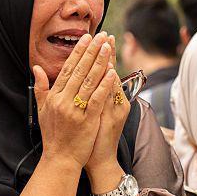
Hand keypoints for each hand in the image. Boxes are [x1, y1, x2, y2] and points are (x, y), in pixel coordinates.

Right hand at [33, 32, 116, 169]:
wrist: (60, 159)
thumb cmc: (53, 136)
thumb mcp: (42, 111)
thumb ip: (40, 88)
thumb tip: (37, 68)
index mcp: (54, 97)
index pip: (68, 69)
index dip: (78, 52)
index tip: (87, 38)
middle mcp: (63, 101)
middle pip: (79, 71)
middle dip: (91, 51)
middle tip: (101, 36)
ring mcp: (75, 111)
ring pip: (89, 81)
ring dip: (100, 62)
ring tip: (108, 47)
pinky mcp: (87, 120)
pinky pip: (97, 99)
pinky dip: (104, 85)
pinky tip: (112, 72)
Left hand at [85, 35, 129, 176]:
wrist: (98, 160)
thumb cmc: (90, 138)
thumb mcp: (89, 114)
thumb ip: (87, 96)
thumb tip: (81, 80)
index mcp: (106, 99)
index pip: (103, 72)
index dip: (100, 55)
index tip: (98, 37)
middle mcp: (113, 101)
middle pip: (109, 72)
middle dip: (105, 53)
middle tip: (105, 35)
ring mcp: (115, 109)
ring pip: (112, 82)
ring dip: (109, 63)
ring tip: (107, 47)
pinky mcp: (114, 118)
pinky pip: (111, 98)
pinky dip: (110, 86)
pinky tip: (110, 73)